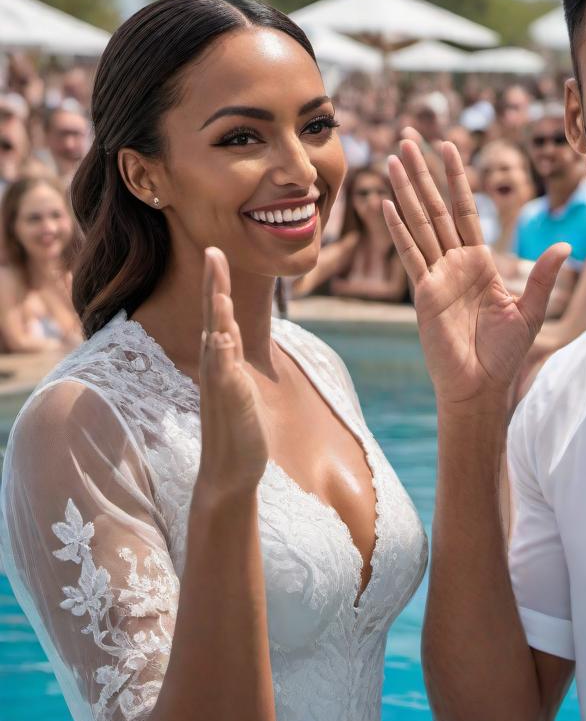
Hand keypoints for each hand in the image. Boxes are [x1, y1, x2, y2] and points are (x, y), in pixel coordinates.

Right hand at [194, 248, 268, 498]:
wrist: (229, 470)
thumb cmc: (236, 428)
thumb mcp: (237, 383)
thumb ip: (230, 358)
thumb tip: (226, 334)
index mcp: (221, 359)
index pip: (219, 314)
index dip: (217, 284)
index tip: (216, 252)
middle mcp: (216, 366)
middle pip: (213, 317)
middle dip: (214, 284)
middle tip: (212, 249)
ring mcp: (220, 383)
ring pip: (217, 340)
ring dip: (217, 312)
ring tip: (219, 284)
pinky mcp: (228, 402)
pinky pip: (224, 374)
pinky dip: (222, 355)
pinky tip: (222, 336)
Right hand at [383, 139, 569, 410]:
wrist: (481, 386)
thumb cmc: (505, 354)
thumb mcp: (529, 310)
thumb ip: (542, 276)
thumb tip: (567, 246)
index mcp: (481, 261)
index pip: (467, 209)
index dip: (458, 177)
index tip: (448, 146)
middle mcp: (456, 262)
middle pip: (437, 207)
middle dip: (424, 172)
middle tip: (409, 138)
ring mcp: (436, 275)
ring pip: (420, 223)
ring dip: (407, 190)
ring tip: (394, 159)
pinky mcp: (423, 293)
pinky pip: (410, 255)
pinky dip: (399, 229)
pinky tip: (386, 204)